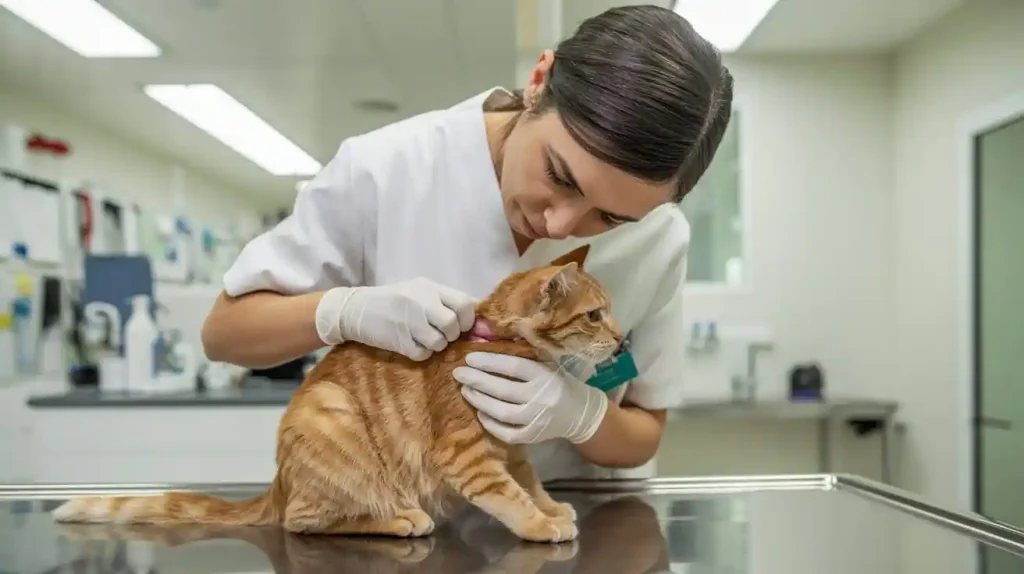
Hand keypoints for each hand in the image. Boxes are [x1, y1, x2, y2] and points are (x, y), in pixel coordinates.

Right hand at [315, 277, 476, 360]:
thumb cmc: (393, 301)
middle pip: (453, 325)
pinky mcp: (398, 340)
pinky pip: (423, 354)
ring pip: (440, 342)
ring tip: (424, 338)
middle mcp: (420, 301)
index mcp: (429, 287)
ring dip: (436, 345)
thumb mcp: (419, 292)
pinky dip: (421, 353)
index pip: (464, 302)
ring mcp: (408, 321)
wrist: (354, 310)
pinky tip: (411, 344)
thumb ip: (447, 302)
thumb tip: (481, 322)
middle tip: (442, 334)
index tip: (463, 325)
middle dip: (452, 334)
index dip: (469, 319)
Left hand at [453, 352, 608, 443]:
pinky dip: (491, 424)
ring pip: (502, 412)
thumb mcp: (546, 364)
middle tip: (458, 373)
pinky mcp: (533, 436)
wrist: (579, 412)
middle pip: (503, 389)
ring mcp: (537, 419)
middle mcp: (541, 397)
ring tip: (465, 390)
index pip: (513, 366)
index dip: (489, 361)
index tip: (469, 358)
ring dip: (480, 401)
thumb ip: (523, 355)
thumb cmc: (556, 382)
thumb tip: (488, 340)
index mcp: (544, 375)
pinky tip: (480, 413)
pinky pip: (507, 433)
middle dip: (477, 380)